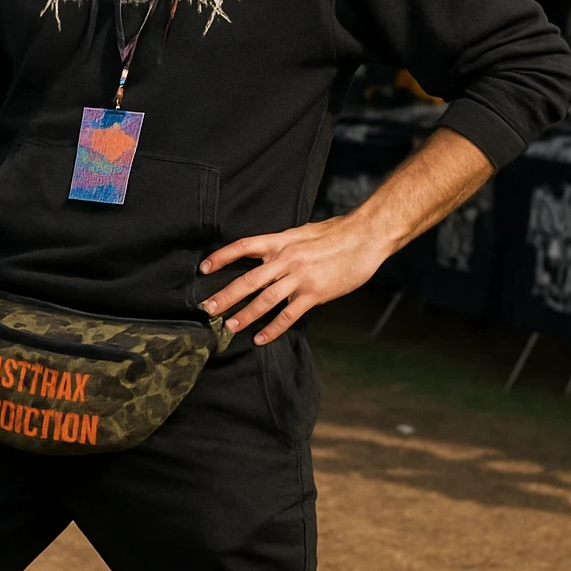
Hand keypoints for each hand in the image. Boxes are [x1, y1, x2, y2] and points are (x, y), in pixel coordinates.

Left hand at [199, 216, 391, 344]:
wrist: (366, 236)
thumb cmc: (338, 232)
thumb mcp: (304, 232)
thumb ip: (285, 244)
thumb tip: (270, 251)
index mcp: (281, 241)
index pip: (244, 246)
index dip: (222, 257)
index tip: (203, 268)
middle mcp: (286, 259)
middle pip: (248, 279)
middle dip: (226, 295)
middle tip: (207, 309)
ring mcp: (300, 277)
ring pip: (265, 299)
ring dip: (245, 315)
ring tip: (229, 327)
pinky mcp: (314, 293)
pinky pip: (288, 315)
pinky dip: (273, 329)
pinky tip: (260, 339)